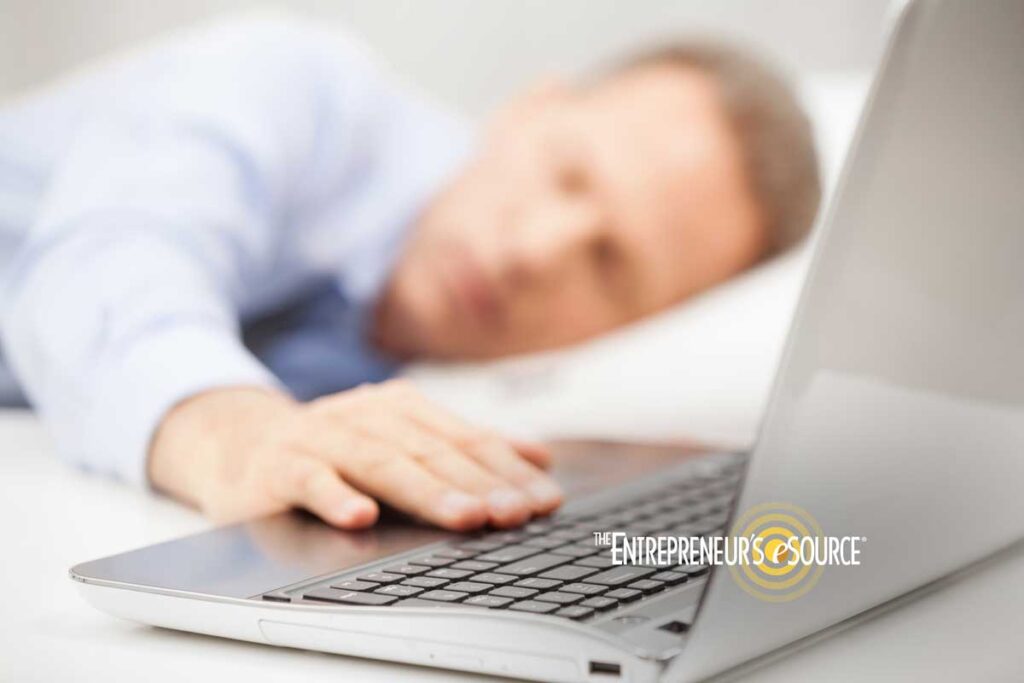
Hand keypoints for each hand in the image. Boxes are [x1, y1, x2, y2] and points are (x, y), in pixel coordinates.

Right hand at [147, 380, 561, 530]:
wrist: (245, 443)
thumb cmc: (338, 448)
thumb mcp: (406, 440)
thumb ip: (467, 448)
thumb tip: (539, 459)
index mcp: (404, 409)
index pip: (466, 441)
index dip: (508, 470)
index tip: (545, 500)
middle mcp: (369, 416)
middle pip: (432, 452)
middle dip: (478, 485)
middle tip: (516, 513)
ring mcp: (325, 437)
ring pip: (382, 464)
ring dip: (425, 492)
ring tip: (465, 517)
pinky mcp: (282, 465)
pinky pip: (310, 479)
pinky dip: (334, 497)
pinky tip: (359, 517)